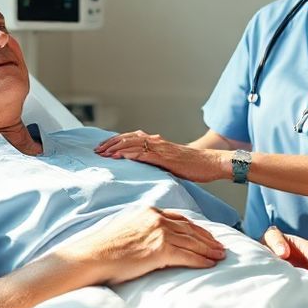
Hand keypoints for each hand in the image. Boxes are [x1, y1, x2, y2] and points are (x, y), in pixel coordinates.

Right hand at [57, 206, 226, 284]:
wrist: (91, 256)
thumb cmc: (103, 248)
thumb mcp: (126, 230)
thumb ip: (142, 231)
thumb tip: (150, 242)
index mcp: (148, 212)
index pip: (179, 219)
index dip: (195, 228)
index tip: (205, 235)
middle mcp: (156, 219)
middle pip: (190, 229)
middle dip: (207, 238)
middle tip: (220, 246)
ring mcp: (159, 234)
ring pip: (192, 242)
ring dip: (209, 250)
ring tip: (220, 256)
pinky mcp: (160, 250)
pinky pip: (188, 256)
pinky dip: (201, 260)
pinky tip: (209, 264)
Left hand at [95, 130, 225, 182]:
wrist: (210, 163)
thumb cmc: (193, 166)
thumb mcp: (170, 164)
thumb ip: (157, 163)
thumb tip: (144, 169)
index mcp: (157, 143)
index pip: (131, 138)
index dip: (116, 142)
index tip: (103, 148)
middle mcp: (157, 142)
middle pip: (128, 138)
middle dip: (110, 143)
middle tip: (97, 150)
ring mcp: (160, 149)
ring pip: (133, 143)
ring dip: (115, 147)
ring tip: (102, 152)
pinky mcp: (165, 157)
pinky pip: (143, 153)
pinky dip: (128, 153)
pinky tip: (118, 156)